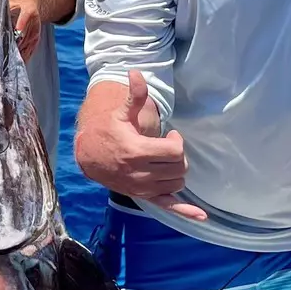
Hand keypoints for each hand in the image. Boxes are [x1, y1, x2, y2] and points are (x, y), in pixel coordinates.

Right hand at [75, 71, 206, 221]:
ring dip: (177, 170)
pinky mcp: (144, 197)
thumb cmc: (107, 130)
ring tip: (164, 160)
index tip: (169, 135)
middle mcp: (141, 174)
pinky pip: (168, 207)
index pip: (175, 152)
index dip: (177, 142)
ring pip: (177, 183)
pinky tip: (201, 216)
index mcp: (137, 152)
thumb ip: (134, 95)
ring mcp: (142, 188)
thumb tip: (136, 72)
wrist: (89, 156)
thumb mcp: (121, 112)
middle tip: (166, 147)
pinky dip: (185, 212)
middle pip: (179, 168)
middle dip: (178, 155)